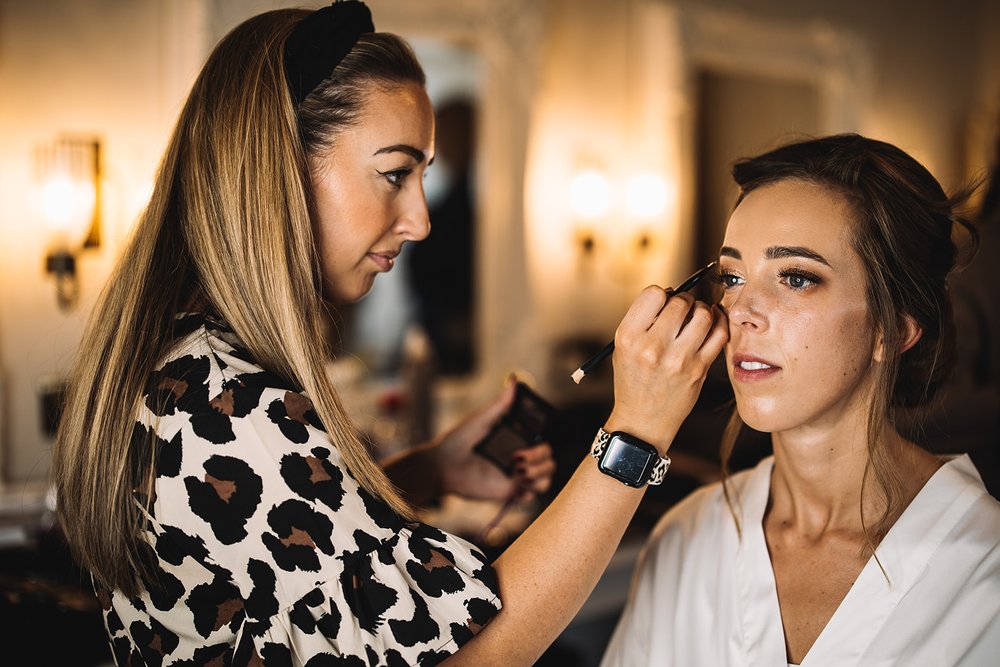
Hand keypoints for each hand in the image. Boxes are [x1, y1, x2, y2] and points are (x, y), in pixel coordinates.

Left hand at [433, 378, 555, 502]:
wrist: (442, 466)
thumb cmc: (458, 440)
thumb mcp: (481, 419)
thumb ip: (500, 404)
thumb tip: (514, 379)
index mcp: (516, 441)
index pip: (542, 444)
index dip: (542, 445)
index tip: (532, 441)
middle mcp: (519, 459)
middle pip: (548, 462)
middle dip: (540, 461)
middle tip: (518, 460)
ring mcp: (515, 477)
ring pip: (545, 480)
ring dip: (539, 477)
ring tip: (519, 474)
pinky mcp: (507, 492)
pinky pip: (531, 497)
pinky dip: (529, 494)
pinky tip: (516, 488)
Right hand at [604, 287, 728, 452]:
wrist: (642, 420)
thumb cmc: (633, 380)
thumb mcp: (624, 348)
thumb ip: (643, 320)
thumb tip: (673, 293)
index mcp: (628, 337)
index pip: (653, 294)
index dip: (662, 294)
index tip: (663, 303)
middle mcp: (651, 347)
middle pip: (680, 301)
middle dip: (685, 300)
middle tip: (684, 309)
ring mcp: (677, 360)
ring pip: (703, 315)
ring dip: (703, 310)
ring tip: (697, 316)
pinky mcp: (698, 370)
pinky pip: (719, 334)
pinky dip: (720, 322)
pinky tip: (714, 322)